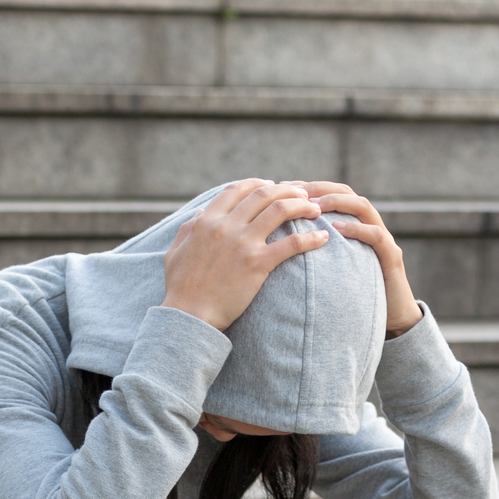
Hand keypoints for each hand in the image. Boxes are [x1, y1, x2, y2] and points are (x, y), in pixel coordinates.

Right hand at [162, 179, 327, 331]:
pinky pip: (292, 244)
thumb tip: (200, 214)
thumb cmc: (181, 288)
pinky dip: (311, 239)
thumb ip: (187, 229)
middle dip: (287, 189)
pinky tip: (322, 238)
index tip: (273, 185)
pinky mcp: (258, 264)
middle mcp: (226, 226)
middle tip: (302, 194)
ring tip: (315, 209)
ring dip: (302, 205)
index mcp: (207, 221)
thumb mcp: (175, 252)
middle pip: (264, 194)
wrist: (190, 316)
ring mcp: (243, 243)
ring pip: (280, 210)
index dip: (258, 183)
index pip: (237, 189)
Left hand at [298, 182, 422, 336]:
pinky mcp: (392, 256)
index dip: (310, 187)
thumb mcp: (330, 269)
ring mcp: (383, 239)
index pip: (332, 194)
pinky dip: (357, 229)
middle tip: (298, 191)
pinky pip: (376, 236)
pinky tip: (337, 228)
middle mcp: (369, 225)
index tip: (285, 187)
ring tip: (316, 204)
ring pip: (364, 207)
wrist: (391, 318)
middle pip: (348, 192)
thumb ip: (313, 253)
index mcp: (353, 225)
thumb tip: (274, 248)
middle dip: (322, 188)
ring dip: (339, 202)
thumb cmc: (353, 294)